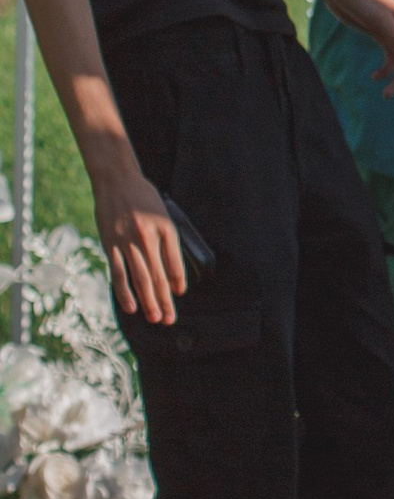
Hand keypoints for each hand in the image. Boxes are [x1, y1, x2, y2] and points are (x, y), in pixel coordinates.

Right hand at [88, 147, 184, 327]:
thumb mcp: (163, 213)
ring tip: (154, 318)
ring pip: (140, 278)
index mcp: (166, 229)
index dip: (178, 281)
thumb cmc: (143, 196)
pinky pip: (118, 273)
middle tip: (169, 319)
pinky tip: (131, 307)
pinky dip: (124, 292)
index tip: (179, 294)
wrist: (117, 180)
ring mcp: (128, 242)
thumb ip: (167, 239)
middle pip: (159, 275)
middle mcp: (149, 237)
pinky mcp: (110, 245)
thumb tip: (170, 269)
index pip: (175, 263)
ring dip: (148, 301)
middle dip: (165, 300)